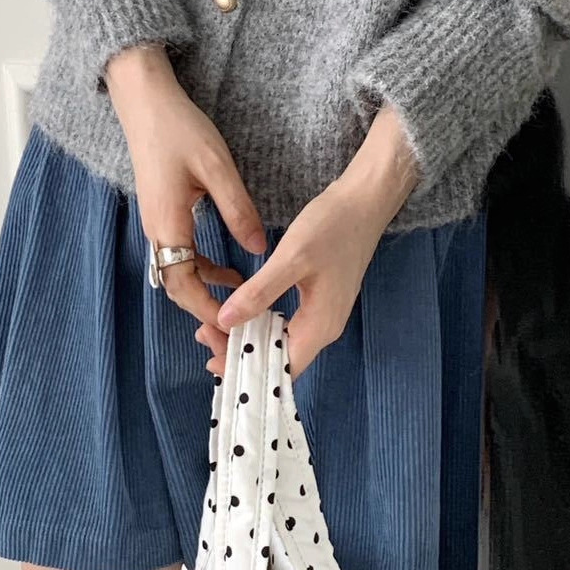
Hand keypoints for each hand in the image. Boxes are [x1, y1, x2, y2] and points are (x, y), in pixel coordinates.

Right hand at [105, 44, 266, 355]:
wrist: (145, 101)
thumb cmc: (178, 129)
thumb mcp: (217, 169)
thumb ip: (239, 211)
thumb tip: (258, 250)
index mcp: (168, 225)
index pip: (183, 286)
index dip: (208, 310)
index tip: (235, 327)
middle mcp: (157, 230)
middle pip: (177, 286)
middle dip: (206, 309)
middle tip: (240, 323)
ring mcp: (157, 222)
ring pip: (179, 271)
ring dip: (206, 288)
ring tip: (242, 297)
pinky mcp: (162, 212)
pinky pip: (180, 253)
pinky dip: (202, 267)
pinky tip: (228, 267)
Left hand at [203, 103, 419, 378]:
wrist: (365, 200)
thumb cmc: (331, 227)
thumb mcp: (291, 258)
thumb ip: (259, 293)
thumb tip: (225, 322)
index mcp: (319, 326)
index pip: (281, 367)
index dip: (247, 369)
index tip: (211, 358)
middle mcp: (324, 328)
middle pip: (280, 357)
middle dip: (243, 353)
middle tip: (204, 336)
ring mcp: (324, 313)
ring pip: (282, 340)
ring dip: (250, 337)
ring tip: (214, 327)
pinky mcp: (321, 299)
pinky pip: (288, 324)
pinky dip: (262, 322)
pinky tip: (243, 310)